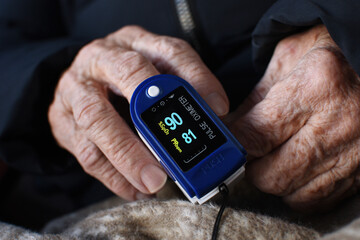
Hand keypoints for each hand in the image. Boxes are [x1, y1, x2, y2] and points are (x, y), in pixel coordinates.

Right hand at [48, 26, 228, 200]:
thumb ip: (179, 87)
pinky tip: (133, 188)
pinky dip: (112, 175)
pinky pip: (86, 152)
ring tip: (152, 182)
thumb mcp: (151, 70)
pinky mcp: (61, 119)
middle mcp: (102, 58)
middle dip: (156, 112)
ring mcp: (76, 87)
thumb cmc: (121, 78)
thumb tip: (212, 116)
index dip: (196, 77)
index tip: (218, 108)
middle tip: (174, 152)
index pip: (170, 51)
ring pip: (97, 119)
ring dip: (128, 156)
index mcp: (133, 42)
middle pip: (129, 74)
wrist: (76, 80)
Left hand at [227, 25, 359, 210]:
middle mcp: (337, 126)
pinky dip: (300, 190)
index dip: (233, 144)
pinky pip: (319, 201)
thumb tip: (228, 130)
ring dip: (276, 181)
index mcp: (315, 87)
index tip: (226, 145)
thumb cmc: (333, 54)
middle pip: (272, 175)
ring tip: (277, 157)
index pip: (256, 136)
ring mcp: (354, 154)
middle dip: (252, 167)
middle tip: (252, 151)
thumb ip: (255, 98)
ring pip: (293, 194)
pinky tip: (299, 168)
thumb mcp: (288, 59)